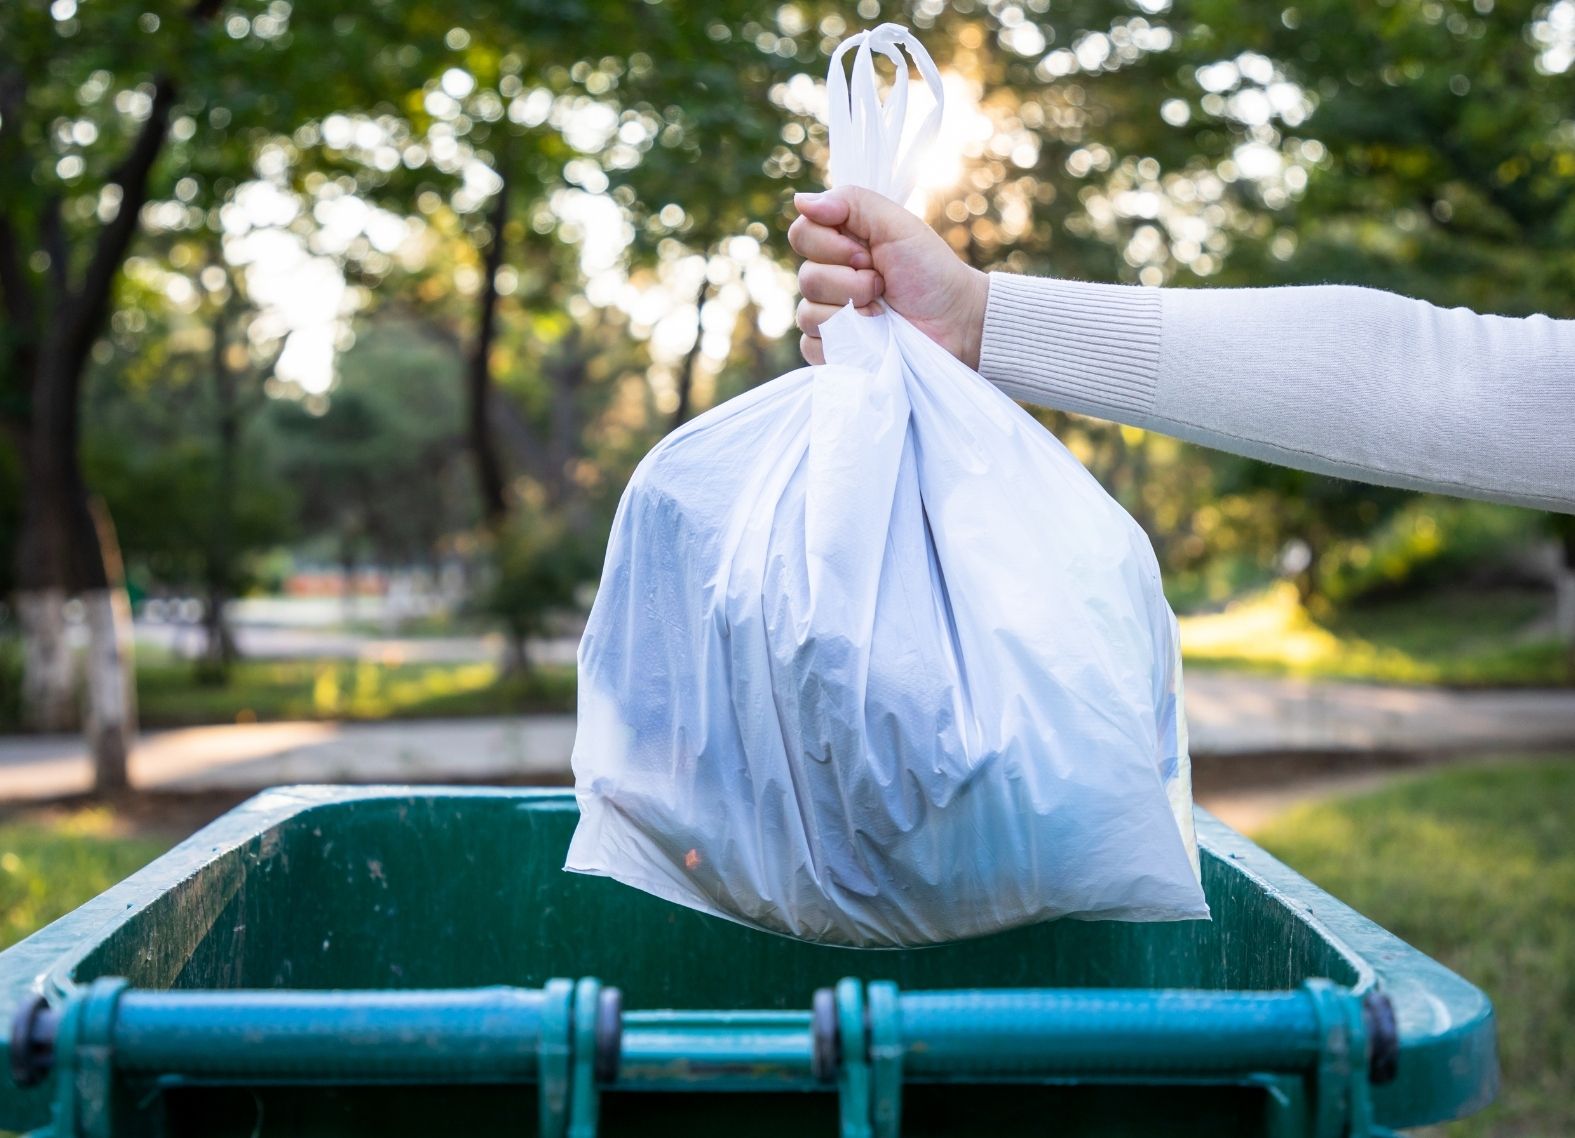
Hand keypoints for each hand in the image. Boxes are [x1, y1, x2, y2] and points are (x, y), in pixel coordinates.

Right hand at [789, 186, 988, 368]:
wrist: (955, 322)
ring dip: (852, 313)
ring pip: (808, 315)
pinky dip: (843, 343)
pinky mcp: (834, 351)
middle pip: (806, 278)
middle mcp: (829, 278)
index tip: (868, 254)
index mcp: (840, 244)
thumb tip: (798, 201)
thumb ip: (850, 202)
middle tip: (882, 284)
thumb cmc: (930, 271)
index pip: (801, 235)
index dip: (831, 246)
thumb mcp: (896, 224)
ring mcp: (829, 318)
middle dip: (850, 282)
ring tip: (882, 312)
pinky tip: (871, 337)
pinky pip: (812, 347)